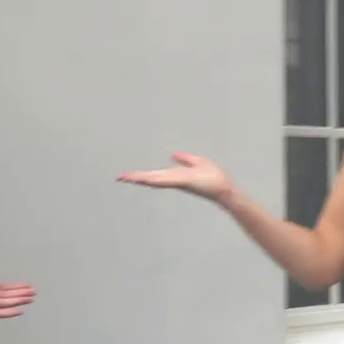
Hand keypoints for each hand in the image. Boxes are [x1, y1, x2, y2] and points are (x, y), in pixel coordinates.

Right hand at [117, 152, 233, 203]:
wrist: (224, 189)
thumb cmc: (214, 178)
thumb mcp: (198, 162)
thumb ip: (185, 159)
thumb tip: (172, 154)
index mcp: (176, 176)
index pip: (155, 174)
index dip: (141, 174)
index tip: (127, 174)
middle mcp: (174, 180)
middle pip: (151, 178)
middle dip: (135, 177)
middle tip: (118, 177)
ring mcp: (177, 182)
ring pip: (155, 179)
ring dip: (140, 178)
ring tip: (125, 177)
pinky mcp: (183, 182)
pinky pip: (166, 180)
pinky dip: (155, 179)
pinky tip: (144, 178)